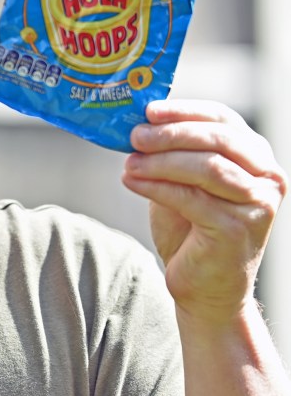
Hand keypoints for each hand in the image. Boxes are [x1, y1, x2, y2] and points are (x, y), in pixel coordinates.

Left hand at [122, 99, 286, 324]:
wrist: (205, 285)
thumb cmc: (191, 228)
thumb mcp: (182, 180)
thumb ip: (172, 152)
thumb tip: (137, 124)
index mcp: (255, 156)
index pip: (222, 119)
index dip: (185, 111)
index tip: (149, 111)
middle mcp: (266, 177)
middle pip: (217, 140)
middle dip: (171, 134)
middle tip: (135, 136)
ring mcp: (258, 204)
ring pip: (206, 168)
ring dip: (161, 162)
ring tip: (129, 163)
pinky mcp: (238, 229)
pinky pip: (191, 199)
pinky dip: (157, 187)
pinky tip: (131, 182)